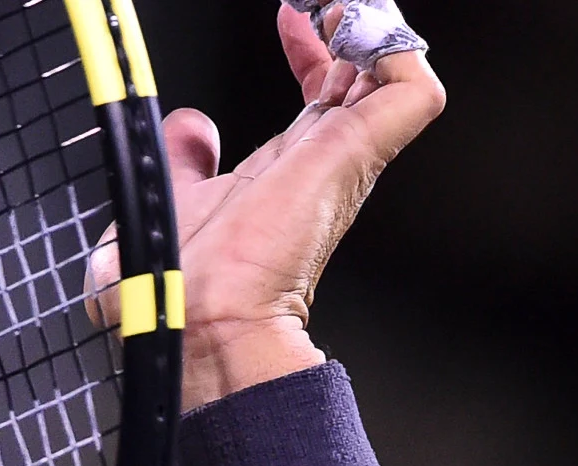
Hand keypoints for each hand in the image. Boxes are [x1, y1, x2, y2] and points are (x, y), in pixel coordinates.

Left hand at [159, 4, 445, 409]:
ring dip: (372, 24)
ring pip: (394, 72)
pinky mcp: (357, 157)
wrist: (195, 322)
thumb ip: (184, 162)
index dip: (306, 49)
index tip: (289, 15)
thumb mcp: (167, 200)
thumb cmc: (173, 290)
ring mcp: (342, 159)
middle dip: (345, 24)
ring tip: (338, 1)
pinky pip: (410, 89)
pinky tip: (353, 22)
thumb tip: (195, 126)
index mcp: (278, 175)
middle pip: (359, 76)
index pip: (315, 98)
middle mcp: (318, 164)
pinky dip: (395, 46)